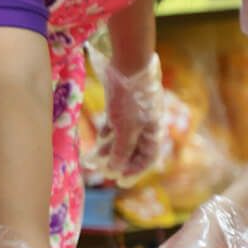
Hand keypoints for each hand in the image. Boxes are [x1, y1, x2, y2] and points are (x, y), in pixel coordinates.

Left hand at [95, 51, 164, 182]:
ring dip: (108, 151)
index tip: (120, 183)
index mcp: (153, 131)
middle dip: (118, 163)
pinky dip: (106, 137)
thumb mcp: (126, 128)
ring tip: (93, 162)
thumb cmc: (130, 98)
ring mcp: (133, 115)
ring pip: (121, 139)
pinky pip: (114, 127)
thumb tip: (116, 171)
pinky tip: (96, 144)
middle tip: (103, 173)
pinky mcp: (121, 106)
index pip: (148, 158)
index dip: (135, 172)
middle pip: (133, 150)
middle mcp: (146, 125)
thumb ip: (121, 150)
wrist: (128, 64)